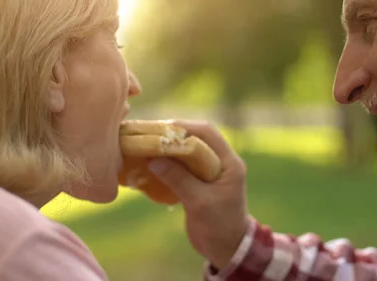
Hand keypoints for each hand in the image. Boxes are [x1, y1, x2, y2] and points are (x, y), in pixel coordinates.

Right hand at [148, 120, 250, 269]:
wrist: (228, 249)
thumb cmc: (219, 226)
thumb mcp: (199, 202)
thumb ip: (179, 179)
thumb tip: (154, 159)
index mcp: (229, 162)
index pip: (207, 133)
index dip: (184, 127)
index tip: (161, 129)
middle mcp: (221, 162)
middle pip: (196, 138)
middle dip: (173, 136)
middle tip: (149, 137)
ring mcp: (211, 171)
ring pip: (188, 151)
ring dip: (169, 149)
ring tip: (147, 147)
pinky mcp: (200, 182)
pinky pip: (183, 166)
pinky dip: (169, 163)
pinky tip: (152, 165)